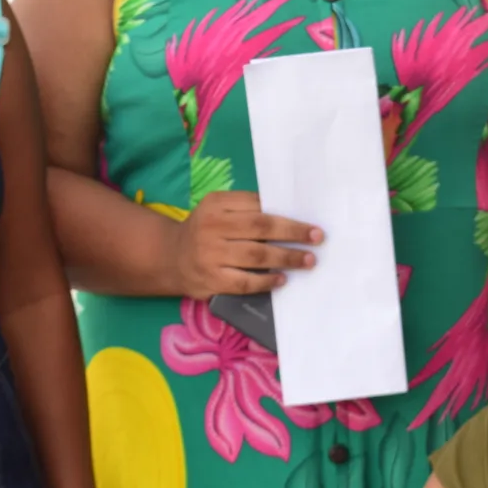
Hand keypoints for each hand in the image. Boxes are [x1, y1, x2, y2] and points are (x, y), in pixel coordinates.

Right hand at [169, 192, 320, 300]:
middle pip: (260, 228)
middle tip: (317, 237)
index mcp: (216, 205)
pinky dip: (266, 281)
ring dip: (286, 258)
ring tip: (308, 260)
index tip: (309, 221)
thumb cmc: (204, 231)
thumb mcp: (217, 210)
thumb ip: (244, 208)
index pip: (256, 205)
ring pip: (256, 256)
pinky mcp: (212, 280)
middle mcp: (212, 227)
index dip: (285, 213)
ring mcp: (211, 255)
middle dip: (293, 232)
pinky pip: (245, 282)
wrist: (170, 258)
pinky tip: (282, 279)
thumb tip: (288, 213)